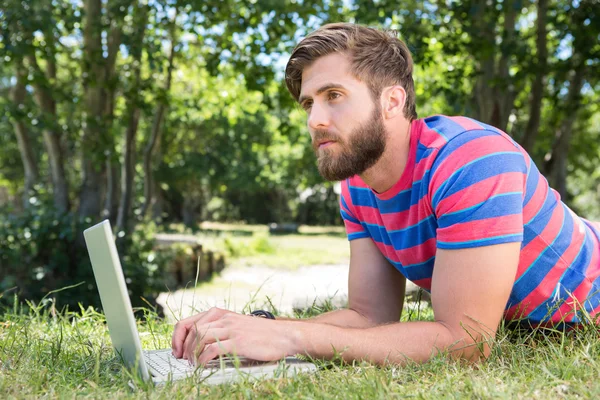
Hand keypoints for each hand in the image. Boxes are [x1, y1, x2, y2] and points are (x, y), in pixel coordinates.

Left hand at [174, 309, 297, 365]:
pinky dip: (203, 359)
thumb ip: (222, 330)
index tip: (176, 350)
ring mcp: (231, 328)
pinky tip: (202, 366)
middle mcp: (224, 318)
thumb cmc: (263, 334)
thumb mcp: (239, 326)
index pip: (190, 321)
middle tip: (182, 360)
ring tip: (192, 364)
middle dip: (182, 347)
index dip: (178, 336)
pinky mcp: (238, 341)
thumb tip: (201, 343)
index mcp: (222, 314)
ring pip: (200, 337)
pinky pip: (212, 348)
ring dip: (191, 353)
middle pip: (192, 329)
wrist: (285, 335)